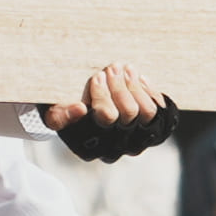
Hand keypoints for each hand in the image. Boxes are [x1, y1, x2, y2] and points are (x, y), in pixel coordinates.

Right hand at [50, 64, 178, 164]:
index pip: (106, 117)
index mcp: (92, 146)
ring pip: (147, 111)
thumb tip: (78, 110)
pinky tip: (138, 79)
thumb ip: (59, 115)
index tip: (97, 77)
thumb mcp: (55, 113)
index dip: (103, 95)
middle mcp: (118, 147)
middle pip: (129, 113)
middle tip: (112, 67)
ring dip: (135, 86)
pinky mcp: (154, 130)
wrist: (89, 111)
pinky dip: (150, 91)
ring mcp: (138, 140)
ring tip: (125, 69)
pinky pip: (160, 110)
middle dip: (120, 85)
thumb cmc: (68, 111)